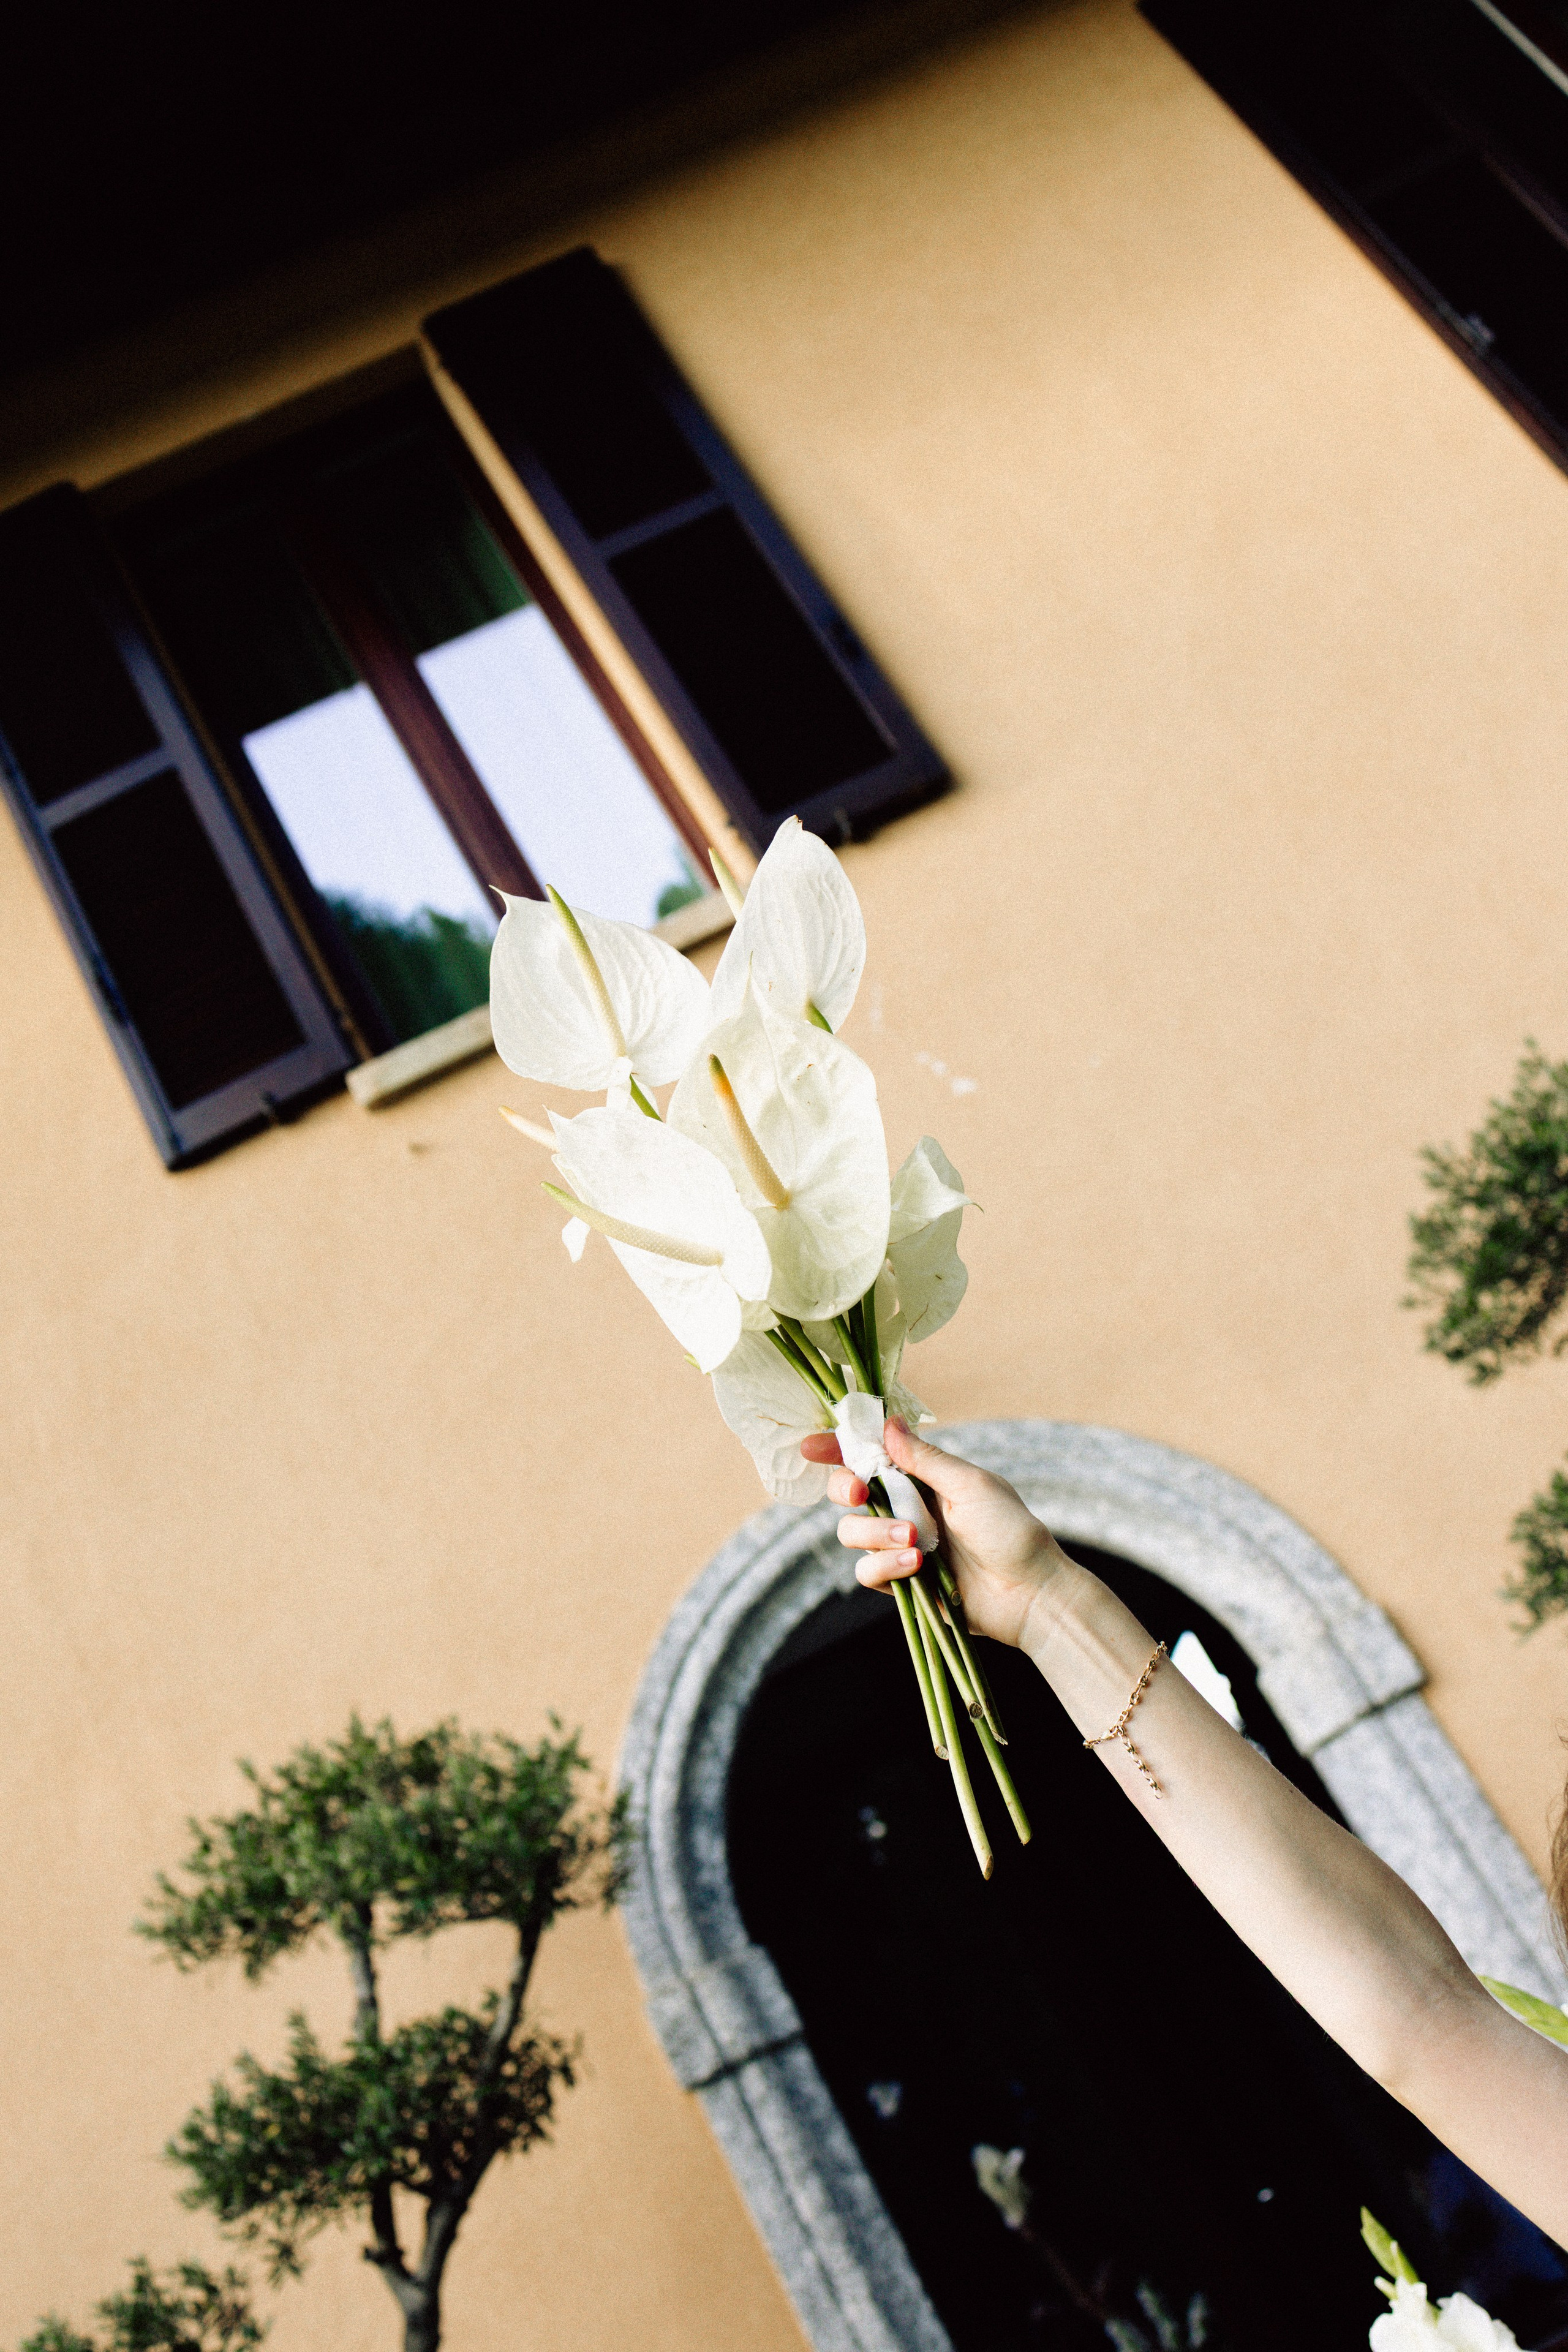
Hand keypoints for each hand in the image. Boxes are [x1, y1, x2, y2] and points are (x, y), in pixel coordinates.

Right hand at [800, 1417, 1069, 1647]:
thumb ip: (925, 1459)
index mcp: (924, 1477)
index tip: (811, 1447)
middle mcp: (907, 1507)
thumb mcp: (971, 1484)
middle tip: (860, 1492)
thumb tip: (888, 1422)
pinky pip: (867, 1571)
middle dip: (845, 1488)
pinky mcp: (902, 1582)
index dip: (838, 1448)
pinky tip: (915, 1566)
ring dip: (876, 1533)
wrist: (1030, 1593)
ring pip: (851, 1532)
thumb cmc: (1011, 1531)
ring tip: (914, 1542)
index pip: (871, 1455)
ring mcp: (901, 1545)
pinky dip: (885, 1566)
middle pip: (848, 1492)